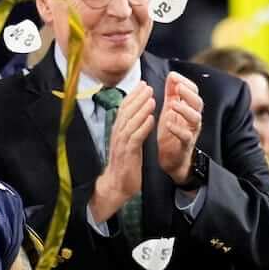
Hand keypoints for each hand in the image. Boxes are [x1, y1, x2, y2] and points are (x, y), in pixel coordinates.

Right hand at [89, 82, 153, 222]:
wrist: (117, 185)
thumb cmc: (125, 163)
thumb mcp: (128, 142)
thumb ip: (132, 128)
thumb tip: (141, 113)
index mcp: (118, 130)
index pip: (124, 108)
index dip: (133, 95)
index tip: (142, 84)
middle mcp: (117, 134)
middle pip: (126, 112)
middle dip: (137, 98)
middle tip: (147, 86)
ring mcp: (121, 144)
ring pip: (131, 122)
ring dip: (141, 109)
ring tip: (151, 98)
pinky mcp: (127, 154)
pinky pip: (135, 138)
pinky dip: (143, 127)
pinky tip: (151, 118)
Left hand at [156, 72, 203, 184]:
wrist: (172, 159)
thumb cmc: (172, 132)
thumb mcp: (170, 110)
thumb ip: (172, 93)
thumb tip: (172, 75)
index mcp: (189, 108)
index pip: (193, 91)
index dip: (185, 82)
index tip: (173, 76)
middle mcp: (193, 119)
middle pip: (198, 102)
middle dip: (188, 93)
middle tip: (177, 87)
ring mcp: (191, 132)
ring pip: (195, 118)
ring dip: (184, 109)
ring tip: (172, 104)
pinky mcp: (185, 145)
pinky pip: (186, 136)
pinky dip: (178, 129)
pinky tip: (168, 123)